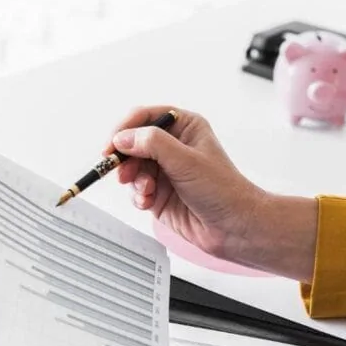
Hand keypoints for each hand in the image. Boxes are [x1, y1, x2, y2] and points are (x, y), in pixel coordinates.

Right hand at [109, 106, 318, 281]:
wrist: (233, 228)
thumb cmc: (222, 190)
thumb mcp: (186, 160)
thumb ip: (152, 144)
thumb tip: (122, 138)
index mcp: (184, 126)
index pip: (145, 117)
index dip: (125, 129)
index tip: (111, 145)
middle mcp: (173, 146)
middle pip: (133, 143)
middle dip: (126, 159)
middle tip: (121, 172)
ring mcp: (165, 170)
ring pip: (132, 168)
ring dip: (133, 180)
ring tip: (145, 191)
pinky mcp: (159, 193)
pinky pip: (136, 190)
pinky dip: (138, 196)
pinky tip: (148, 202)